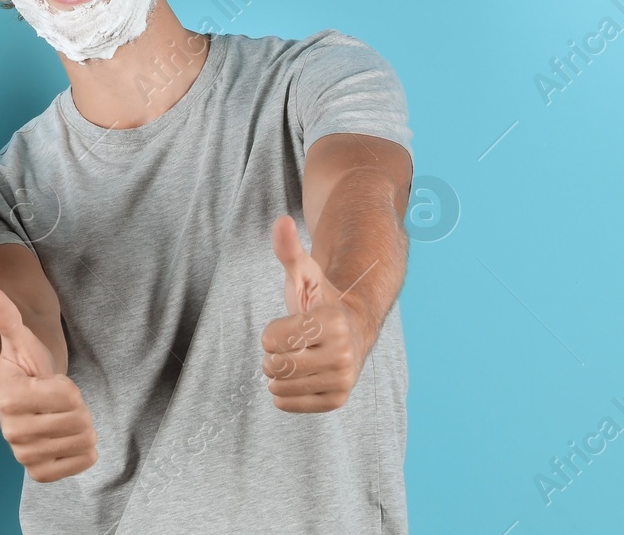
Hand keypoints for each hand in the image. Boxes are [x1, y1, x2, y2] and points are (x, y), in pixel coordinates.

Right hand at [0, 285, 96, 481]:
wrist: (20, 400)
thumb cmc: (24, 367)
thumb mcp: (19, 339)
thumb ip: (6, 316)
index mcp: (11, 397)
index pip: (69, 395)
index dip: (68, 385)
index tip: (51, 382)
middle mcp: (13, 430)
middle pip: (79, 421)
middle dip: (79, 408)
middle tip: (62, 401)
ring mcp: (24, 453)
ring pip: (82, 443)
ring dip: (82, 428)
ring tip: (63, 417)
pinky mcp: (37, 471)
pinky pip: (78, 465)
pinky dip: (82, 453)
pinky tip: (68, 439)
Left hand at [260, 215, 366, 412]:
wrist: (352, 328)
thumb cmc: (320, 299)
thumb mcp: (304, 273)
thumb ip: (289, 250)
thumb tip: (280, 221)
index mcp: (333, 324)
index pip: (271, 339)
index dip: (272, 331)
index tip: (292, 324)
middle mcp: (344, 354)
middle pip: (274, 364)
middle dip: (273, 352)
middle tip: (293, 342)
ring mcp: (343, 380)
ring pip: (277, 385)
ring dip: (277, 372)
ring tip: (297, 357)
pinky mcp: (337, 401)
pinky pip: (286, 403)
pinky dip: (283, 391)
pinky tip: (300, 375)